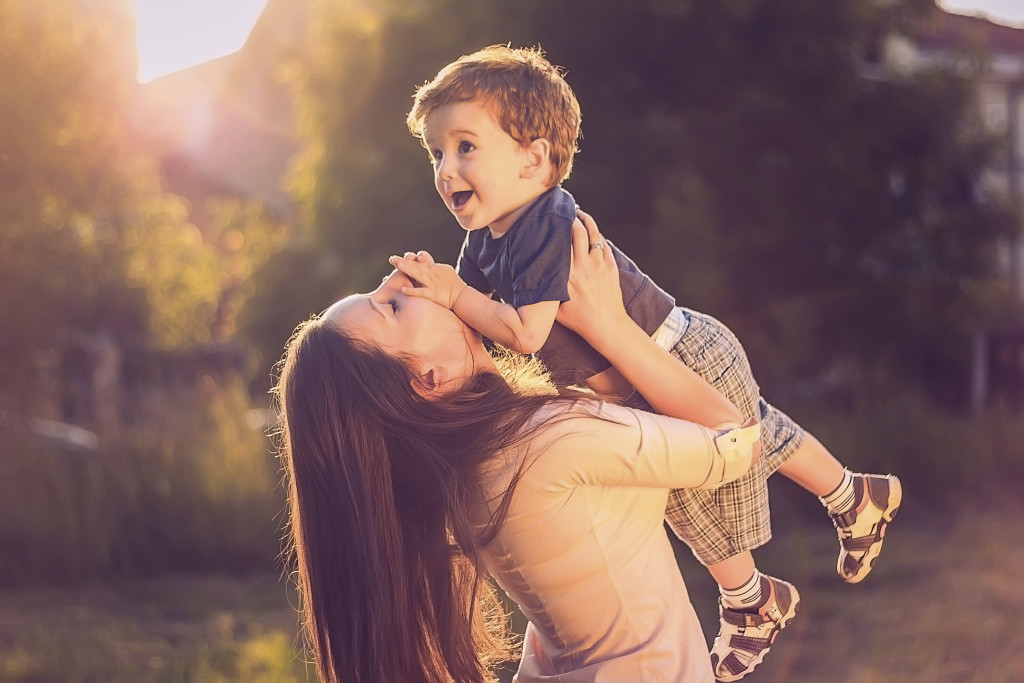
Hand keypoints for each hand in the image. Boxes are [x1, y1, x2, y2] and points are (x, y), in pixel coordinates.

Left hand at [388, 250, 466, 309]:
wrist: (462, 296)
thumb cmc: (454, 284)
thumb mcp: (445, 271)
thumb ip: (434, 267)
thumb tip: (425, 263)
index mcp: (434, 268)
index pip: (421, 260)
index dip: (411, 259)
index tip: (403, 257)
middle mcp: (432, 274)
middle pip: (416, 266)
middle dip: (403, 262)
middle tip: (392, 259)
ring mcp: (432, 284)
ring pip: (418, 275)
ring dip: (408, 270)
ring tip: (398, 266)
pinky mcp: (433, 294)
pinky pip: (421, 292)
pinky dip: (412, 291)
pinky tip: (403, 289)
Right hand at [557, 209, 628, 338]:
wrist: (606, 326)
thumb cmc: (578, 319)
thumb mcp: (554, 307)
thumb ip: (544, 290)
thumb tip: (529, 279)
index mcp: (566, 275)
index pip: (559, 243)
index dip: (555, 228)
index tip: (550, 221)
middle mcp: (582, 266)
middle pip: (577, 231)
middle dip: (571, 218)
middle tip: (566, 212)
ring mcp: (599, 265)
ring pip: (593, 234)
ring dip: (585, 221)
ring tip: (579, 214)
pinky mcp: (611, 267)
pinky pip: (603, 244)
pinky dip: (596, 234)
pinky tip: (591, 231)